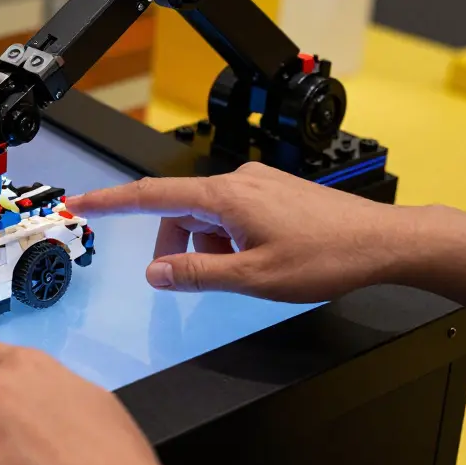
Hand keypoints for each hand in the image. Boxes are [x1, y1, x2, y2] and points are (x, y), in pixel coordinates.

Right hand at [66, 162, 413, 302]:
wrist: (384, 242)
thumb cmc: (327, 257)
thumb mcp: (252, 279)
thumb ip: (195, 276)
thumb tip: (155, 273)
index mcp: (225, 198)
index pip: (150, 196)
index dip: (110, 201)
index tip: (81, 203)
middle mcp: (237, 182)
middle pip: (179, 214)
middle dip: (176, 248)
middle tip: (190, 282)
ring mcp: (257, 185)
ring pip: (207, 218)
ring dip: (209, 248)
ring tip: (244, 272)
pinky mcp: (273, 193)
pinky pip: (231, 216)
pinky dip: (229, 241)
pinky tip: (259, 261)